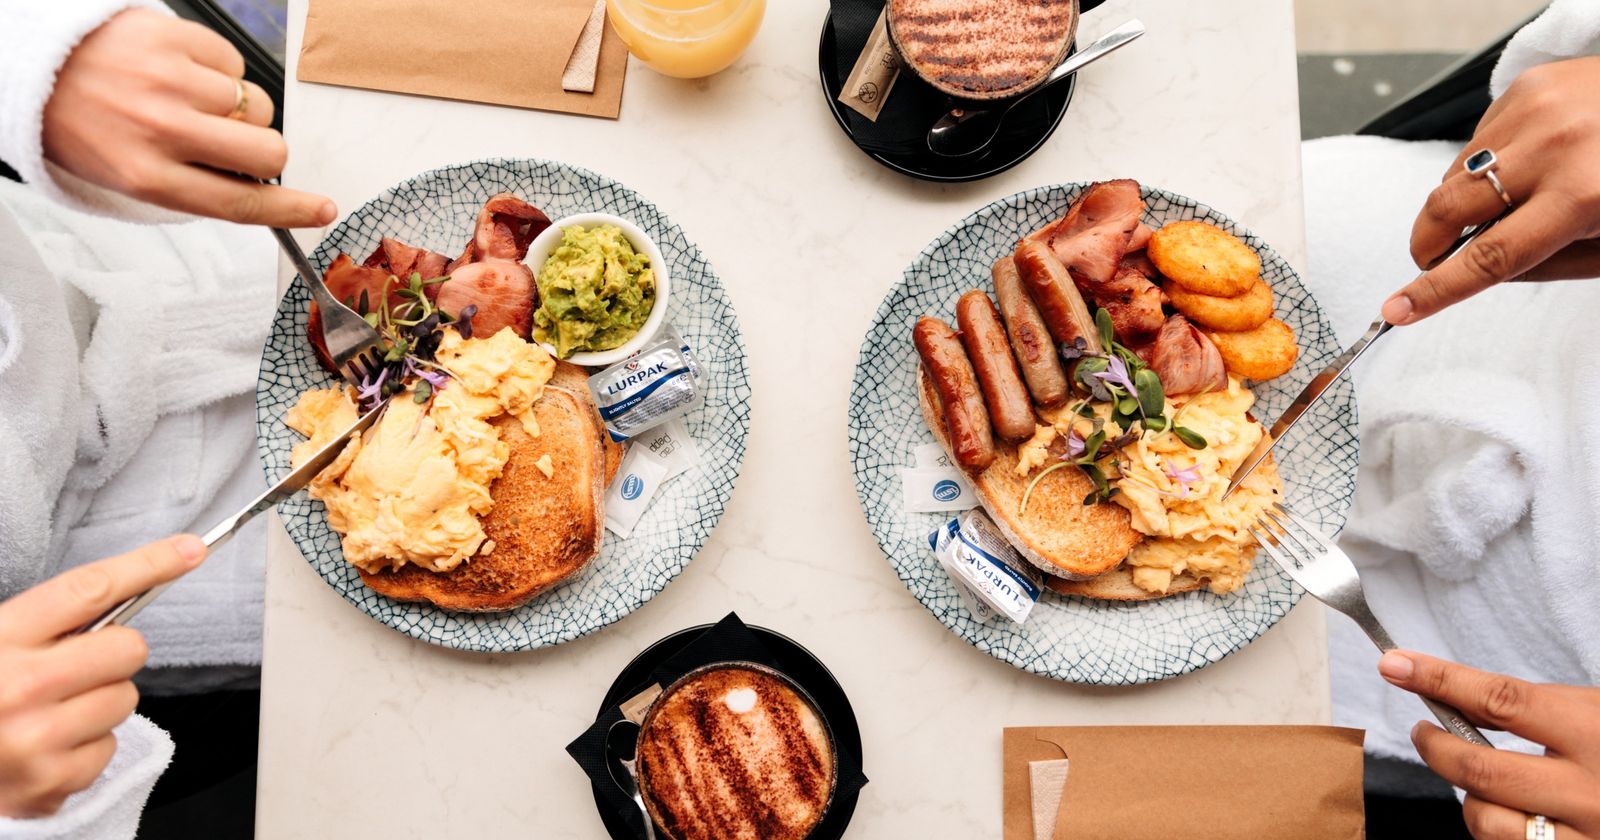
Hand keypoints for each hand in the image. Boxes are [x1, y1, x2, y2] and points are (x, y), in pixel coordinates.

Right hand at [0, 536, 205, 817]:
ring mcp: (36, 739)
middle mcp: (20, 687)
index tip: (189, 550)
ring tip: (50, 712)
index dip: (148, 564)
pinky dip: (86, 746)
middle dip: (114, 653)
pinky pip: (109, 746)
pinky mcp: (50, 782)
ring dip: (100, 702)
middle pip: (128, 648)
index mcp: (1, 640)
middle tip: (74, 666)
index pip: (90, 590)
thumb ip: (44, 623)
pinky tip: (47, 747)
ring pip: (125, 698)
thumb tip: (129, 588)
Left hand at [41, 9, 333, 227]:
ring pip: (256, 104)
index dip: (290, 210)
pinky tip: (182, 72)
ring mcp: (168, 80)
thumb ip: (196, 187)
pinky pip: (233, 62)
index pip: (241, 203)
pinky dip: (218, 70)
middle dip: (265, 151)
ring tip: (192, 102)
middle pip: (267, 152)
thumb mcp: (131, 177)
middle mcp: (161, 129)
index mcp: (147, 176)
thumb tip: (264, 188)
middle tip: (235, 144)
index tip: (321, 208)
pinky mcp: (172, 37)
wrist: (35, 68)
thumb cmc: (85, 127)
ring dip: (236, 108)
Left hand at [1379, 650, 1599, 838]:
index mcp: (1595, 732)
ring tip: (1478, 781)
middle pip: (1479, 768)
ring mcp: (1588, 836)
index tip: (1395, 664)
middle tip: (1424, 730)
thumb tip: (1452, 694)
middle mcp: (1592, 790)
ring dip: (1467, 798)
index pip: (1501, 700)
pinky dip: (1494, 830)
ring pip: (1487, 821)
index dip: (1440, 679)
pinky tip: (1507, 813)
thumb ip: (1535, 708)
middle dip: (1435, 745)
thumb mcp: (1595, 712)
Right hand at [1385, 56, 1599, 323]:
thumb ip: (1543, 265)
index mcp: (1583, 198)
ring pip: (1456, 175)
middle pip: (1449, 209)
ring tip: (1511, 198)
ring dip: (1464, 200)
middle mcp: (1555, 148)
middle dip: (1428, 243)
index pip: (1489, 258)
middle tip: (1433, 258)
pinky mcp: (1527, 86)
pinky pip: (1476, 140)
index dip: (1436, 290)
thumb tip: (1474, 272)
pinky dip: (1486, 163)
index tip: (1397, 309)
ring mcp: (1536, 110)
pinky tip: (1527, 161)